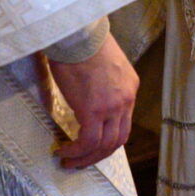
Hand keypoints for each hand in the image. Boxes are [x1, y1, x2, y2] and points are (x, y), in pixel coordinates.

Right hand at [45, 36, 136, 170]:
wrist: (77, 34)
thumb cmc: (83, 43)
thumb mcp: (103, 64)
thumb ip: (102, 84)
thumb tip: (87, 97)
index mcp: (130, 86)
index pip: (123, 121)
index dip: (107, 136)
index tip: (91, 143)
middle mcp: (126, 99)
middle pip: (118, 139)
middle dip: (99, 154)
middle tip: (81, 159)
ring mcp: (112, 106)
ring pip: (105, 145)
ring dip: (87, 158)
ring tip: (69, 160)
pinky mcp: (93, 111)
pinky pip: (88, 141)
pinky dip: (77, 151)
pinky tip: (64, 151)